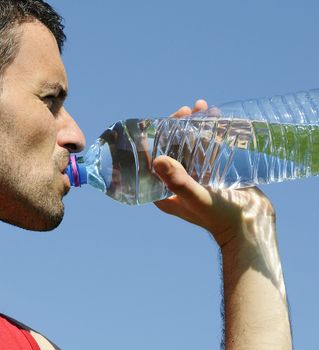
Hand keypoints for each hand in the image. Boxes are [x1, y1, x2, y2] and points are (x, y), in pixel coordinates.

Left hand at [154, 100, 290, 348]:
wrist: (252, 228)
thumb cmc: (222, 219)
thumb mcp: (197, 197)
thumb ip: (178, 180)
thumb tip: (157, 159)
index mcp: (164, 192)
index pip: (152, 160)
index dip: (155, 138)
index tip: (163, 120)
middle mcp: (176, 184)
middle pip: (171, 149)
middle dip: (178, 127)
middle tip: (187, 109)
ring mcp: (195, 178)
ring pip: (190, 147)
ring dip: (195, 126)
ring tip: (203, 107)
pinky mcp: (213, 174)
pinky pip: (207, 151)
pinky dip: (210, 134)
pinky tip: (215, 118)